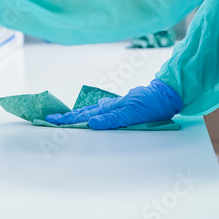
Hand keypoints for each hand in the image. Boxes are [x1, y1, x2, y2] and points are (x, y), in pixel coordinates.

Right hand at [46, 79, 182, 129]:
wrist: (166, 94)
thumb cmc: (151, 105)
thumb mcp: (133, 114)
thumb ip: (112, 119)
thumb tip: (91, 123)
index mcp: (110, 109)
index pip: (84, 116)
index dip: (68, 119)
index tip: (52, 120)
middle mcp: (110, 106)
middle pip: (84, 112)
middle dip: (68, 116)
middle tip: (51, 118)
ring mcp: (116, 105)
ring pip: (91, 109)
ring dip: (77, 114)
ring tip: (65, 116)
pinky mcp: (122, 105)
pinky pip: (101, 109)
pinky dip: (91, 111)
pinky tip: (92, 111)